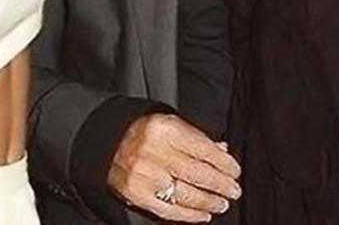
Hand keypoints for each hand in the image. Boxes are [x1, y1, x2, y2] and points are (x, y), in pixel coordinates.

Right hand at [107, 113, 241, 222]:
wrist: (104, 141)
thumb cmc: (141, 132)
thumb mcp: (167, 123)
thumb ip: (194, 136)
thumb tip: (223, 150)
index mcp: (163, 128)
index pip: (202, 148)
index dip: (223, 162)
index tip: (235, 170)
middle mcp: (153, 150)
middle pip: (197, 173)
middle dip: (221, 184)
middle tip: (233, 190)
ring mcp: (144, 175)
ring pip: (186, 194)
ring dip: (209, 201)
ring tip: (221, 203)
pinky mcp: (137, 194)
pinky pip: (170, 210)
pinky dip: (190, 215)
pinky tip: (203, 214)